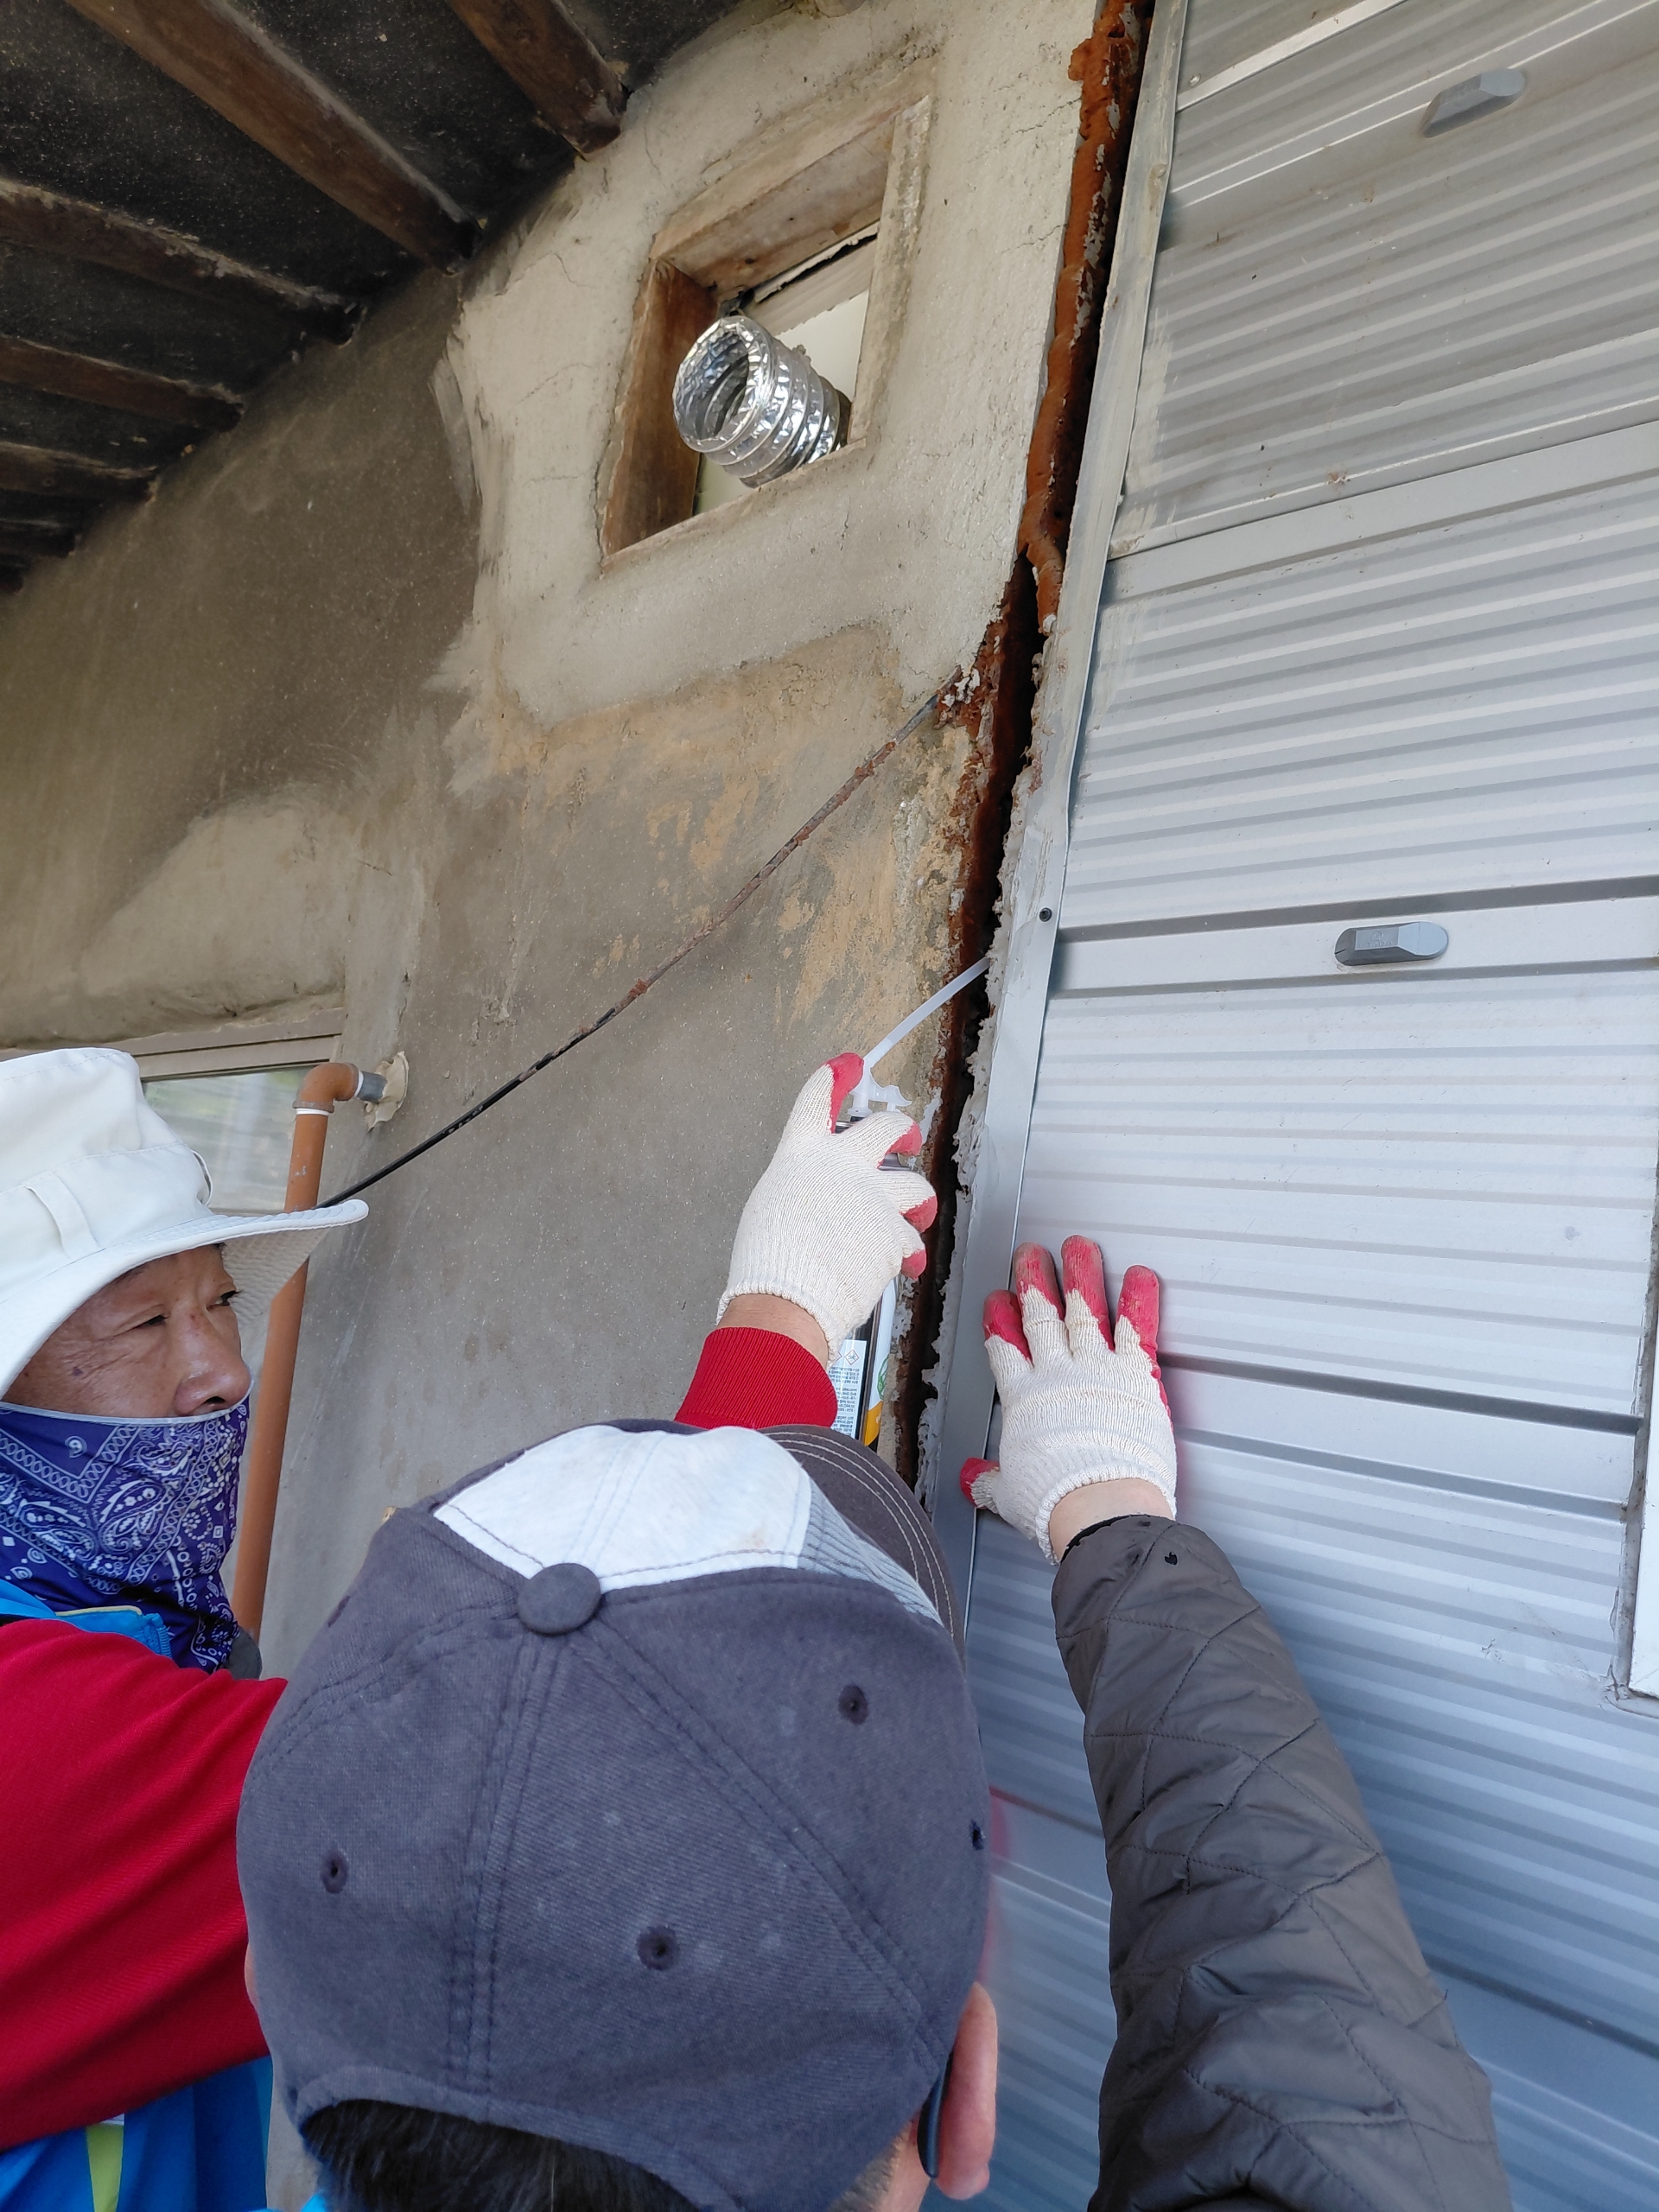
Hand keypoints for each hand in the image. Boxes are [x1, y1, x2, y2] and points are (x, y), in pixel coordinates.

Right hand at [718, 1055, 936, 1354]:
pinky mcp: (896, 1234)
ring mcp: (874, 1199)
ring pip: (916, 1184)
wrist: (787, 1299)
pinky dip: (909, 1254)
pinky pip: (912, 1240)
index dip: (836, 1078)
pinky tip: (906, 1265)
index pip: (818, 1099)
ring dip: (919, 1198)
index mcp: (802, 1155)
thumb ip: (802, 1189)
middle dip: (902, 1129)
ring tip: (917, 1210)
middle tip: (907, 1137)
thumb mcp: (771, 1206)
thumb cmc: (766, 1261)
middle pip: (887, 1127)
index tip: (849, 1065)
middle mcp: (843, 1166)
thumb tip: (820, 1199)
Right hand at [961, 1239, 1174, 1561]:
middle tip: (1030, 1255)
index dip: (1001, 1321)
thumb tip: (972, 1481)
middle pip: (1041, 1317)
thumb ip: (990, 1480)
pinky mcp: (1135, 1376)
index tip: (998, 1300)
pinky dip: (1139, 1301)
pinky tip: (1141, 1277)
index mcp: (1025, 1401)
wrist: (1100, 1506)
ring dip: (1081, 1276)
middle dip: (1034, 1281)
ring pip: (1084, 1311)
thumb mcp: (1009, 1493)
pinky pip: (1137, 1330)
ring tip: (1078, 1247)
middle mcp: (1057, 1377)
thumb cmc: (1057, 1503)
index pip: (1006, 1349)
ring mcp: (1096, 1370)